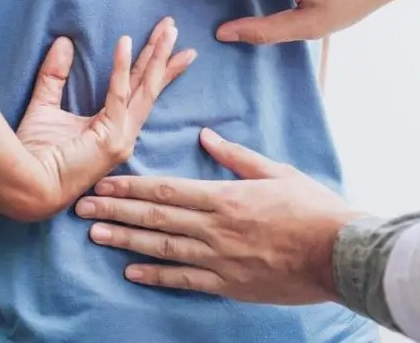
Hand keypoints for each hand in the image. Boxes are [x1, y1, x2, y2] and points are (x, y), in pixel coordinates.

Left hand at [16, 17, 195, 216]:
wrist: (24, 185)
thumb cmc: (31, 155)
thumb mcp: (45, 106)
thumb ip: (55, 76)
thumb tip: (64, 42)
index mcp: (113, 130)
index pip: (139, 92)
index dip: (153, 67)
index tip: (167, 44)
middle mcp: (124, 134)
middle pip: (150, 87)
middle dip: (163, 55)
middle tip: (173, 26)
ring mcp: (121, 138)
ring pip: (145, 88)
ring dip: (156, 55)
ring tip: (168, 29)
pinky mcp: (111, 137)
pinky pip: (119, 94)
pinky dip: (122, 66)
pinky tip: (125, 41)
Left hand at [75, 128, 365, 304]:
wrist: (338, 253)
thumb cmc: (312, 208)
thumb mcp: (277, 172)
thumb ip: (237, 156)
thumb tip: (206, 136)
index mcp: (226, 197)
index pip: (167, 191)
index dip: (132, 188)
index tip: (104, 183)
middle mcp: (216, 228)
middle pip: (156, 219)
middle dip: (116, 212)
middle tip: (82, 208)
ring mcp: (220, 259)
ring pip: (163, 249)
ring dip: (126, 242)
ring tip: (95, 236)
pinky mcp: (229, 284)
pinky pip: (185, 280)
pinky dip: (157, 276)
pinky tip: (131, 272)